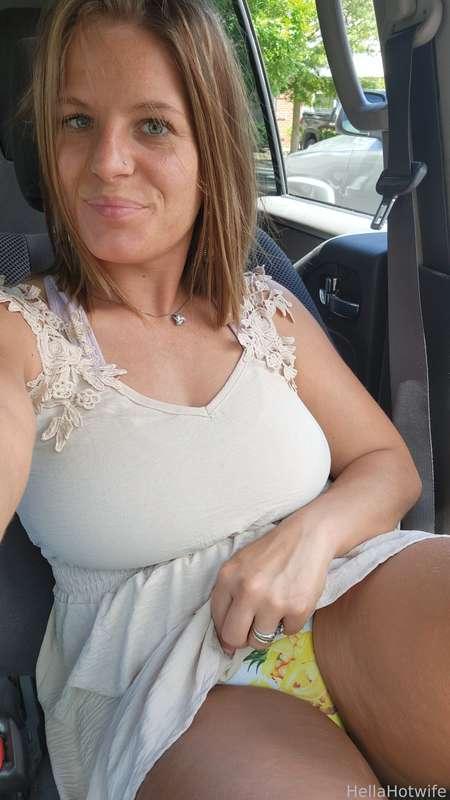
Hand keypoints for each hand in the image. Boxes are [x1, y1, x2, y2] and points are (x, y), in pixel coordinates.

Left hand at [211, 517, 334, 656]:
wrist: (307, 536)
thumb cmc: (272, 551)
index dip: (226, 630)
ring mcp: (272, 602)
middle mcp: (247, 591)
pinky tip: (292, 601)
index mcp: (228, 577)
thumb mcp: (240, 565)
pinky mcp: (297, 609)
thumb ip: (229, 596)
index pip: (218, 620)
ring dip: (267, 631)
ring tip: (275, 611)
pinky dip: (290, 622)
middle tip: (252, 630)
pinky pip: (288, 632)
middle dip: (242, 639)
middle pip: (234, 637)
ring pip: (260, 641)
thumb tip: (226, 643)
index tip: (235, 631)